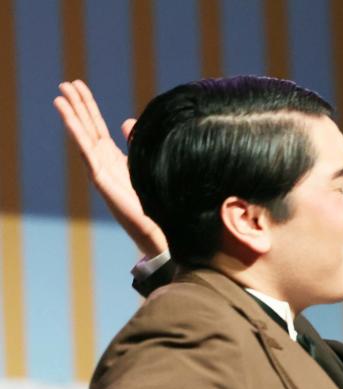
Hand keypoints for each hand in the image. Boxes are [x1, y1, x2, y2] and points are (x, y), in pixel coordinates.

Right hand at [53, 79, 167, 256]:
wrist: (158, 227)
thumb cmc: (151, 199)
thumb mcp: (142, 163)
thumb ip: (134, 142)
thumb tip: (126, 121)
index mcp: (112, 157)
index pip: (97, 125)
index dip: (88, 105)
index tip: (78, 85)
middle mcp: (104, 162)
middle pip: (87, 127)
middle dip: (76, 105)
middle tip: (64, 83)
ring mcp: (100, 171)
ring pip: (83, 139)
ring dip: (71, 118)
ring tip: (59, 98)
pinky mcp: (102, 181)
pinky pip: (87, 155)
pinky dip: (78, 136)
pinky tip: (70, 121)